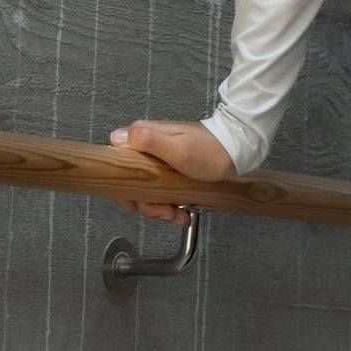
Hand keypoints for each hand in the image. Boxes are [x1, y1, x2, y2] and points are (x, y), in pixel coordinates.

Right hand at [107, 119, 234, 220]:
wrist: (236, 150)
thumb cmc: (210, 150)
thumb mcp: (178, 149)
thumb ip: (147, 140)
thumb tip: (117, 137)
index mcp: (141, 137)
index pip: (114, 165)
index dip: (122, 190)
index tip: (138, 203)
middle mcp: (145, 145)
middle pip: (129, 183)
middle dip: (146, 203)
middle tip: (166, 210)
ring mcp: (156, 157)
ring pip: (144, 190)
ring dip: (159, 207)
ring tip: (176, 212)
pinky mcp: (166, 168)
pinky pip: (158, 190)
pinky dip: (167, 204)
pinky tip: (179, 210)